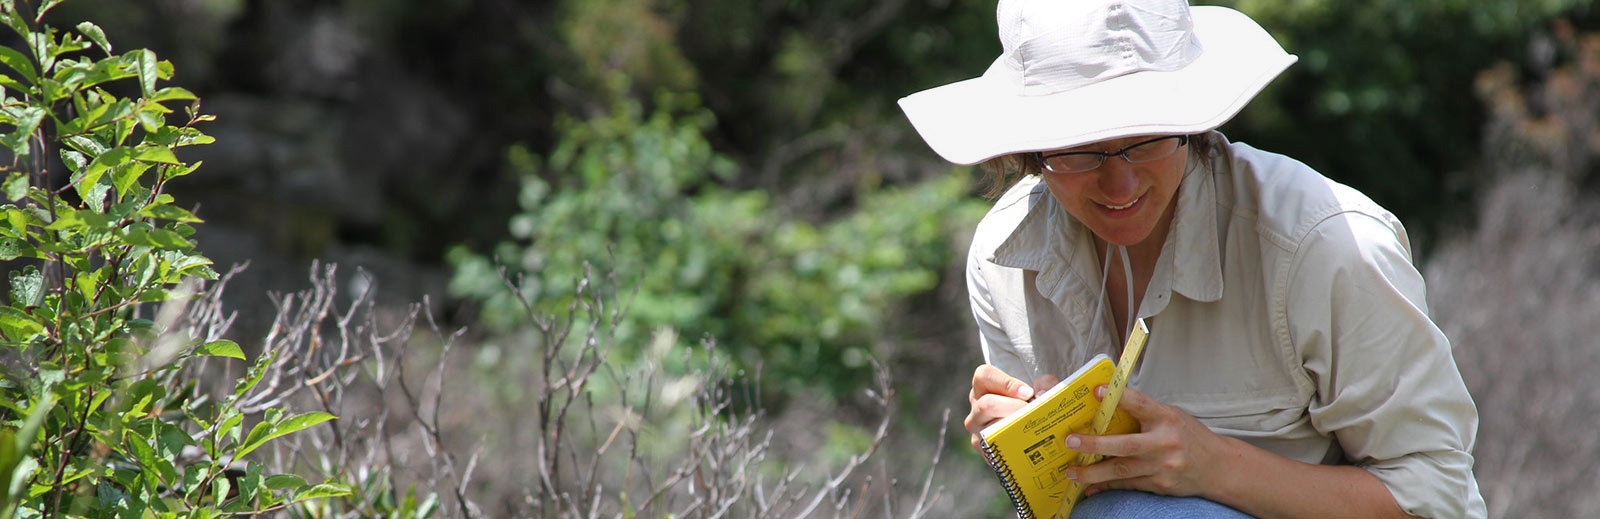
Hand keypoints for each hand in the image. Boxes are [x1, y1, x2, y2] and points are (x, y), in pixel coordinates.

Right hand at [964, 364, 1059, 449]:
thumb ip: (1046, 385)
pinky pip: (997, 448)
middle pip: (986, 404)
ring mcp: (978, 431)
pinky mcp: (986, 451)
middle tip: (1032, 411)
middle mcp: (977, 408)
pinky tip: (1029, 442)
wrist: (1034, 438)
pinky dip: (1014, 444)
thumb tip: (1042, 389)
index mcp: (985, 388)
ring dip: (1014, 426)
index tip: (1028, 393)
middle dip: (1012, 407)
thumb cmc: (1034, 408)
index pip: (984, 376)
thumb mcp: (1042, 392)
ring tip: (1033, 427)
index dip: (1006, 383)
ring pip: (990, 427)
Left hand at [1063, 386, 1230, 497]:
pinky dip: (1106, 485)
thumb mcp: (1171, 415)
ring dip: (1093, 472)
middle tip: (1071, 441)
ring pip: (1122, 470)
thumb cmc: (1188, 435)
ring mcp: (1163, 467)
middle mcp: (1165, 443)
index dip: (1118, 397)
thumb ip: (1143, 411)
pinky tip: (1088, 487)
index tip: (1096, 391)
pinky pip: (1128, 485)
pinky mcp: (1160, 485)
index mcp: (1167, 418)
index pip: (1140, 404)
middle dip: (1095, 444)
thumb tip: (1105, 402)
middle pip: (1126, 445)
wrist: (1217, 467)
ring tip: (1071, 471)